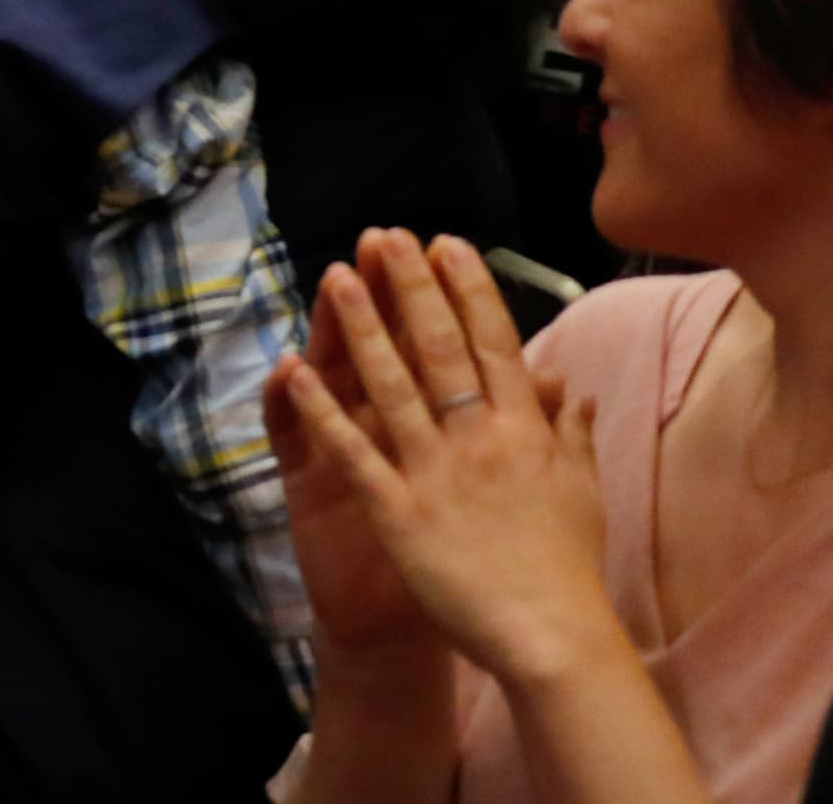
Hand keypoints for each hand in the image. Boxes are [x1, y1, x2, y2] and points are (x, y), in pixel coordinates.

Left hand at [270, 233, 627, 690]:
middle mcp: (479, 440)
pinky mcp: (397, 512)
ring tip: (333, 277)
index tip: (444, 244)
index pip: (493, 345)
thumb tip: (571, 382)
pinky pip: (352, 452)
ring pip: (390, 386)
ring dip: (359, 329)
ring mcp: (435, 473)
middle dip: (408, 288)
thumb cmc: (567, 566)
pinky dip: (321, 411)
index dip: (467, 291)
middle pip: (439, 350)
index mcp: (525, 431)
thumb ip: (570, 430)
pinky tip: (290, 371)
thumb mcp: (581, 489)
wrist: (550, 637)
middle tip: (382, 236)